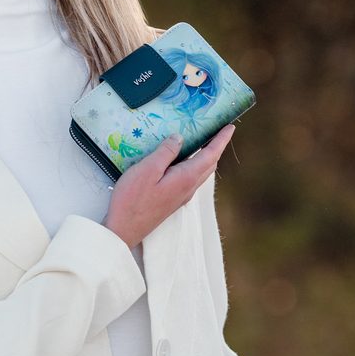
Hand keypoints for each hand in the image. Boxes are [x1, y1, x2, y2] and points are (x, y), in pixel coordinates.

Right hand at [103, 124, 235, 248]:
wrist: (124, 228)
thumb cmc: (133, 199)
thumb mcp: (147, 169)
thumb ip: (165, 152)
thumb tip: (180, 138)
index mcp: (186, 178)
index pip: (211, 155)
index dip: (221, 140)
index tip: (230, 127)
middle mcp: (188, 188)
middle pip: (210, 164)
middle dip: (216, 147)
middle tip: (217, 131)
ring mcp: (181, 196)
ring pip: (201, 173)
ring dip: (206, 157)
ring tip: (203, 142)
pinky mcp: (172, 200)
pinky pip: (191, 179)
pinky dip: (194, 165)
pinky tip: (182, 161)